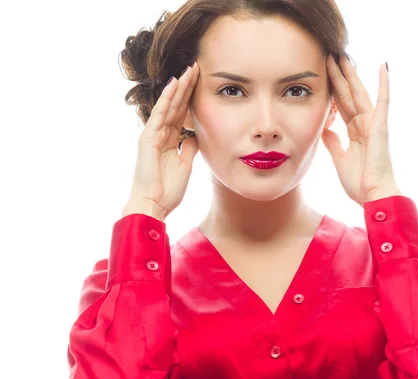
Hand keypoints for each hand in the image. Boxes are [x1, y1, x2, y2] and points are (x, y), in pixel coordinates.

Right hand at [125, 62, 199, 219]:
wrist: (153, 205)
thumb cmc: (167, 190)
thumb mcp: (185, 165)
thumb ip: (189, 148)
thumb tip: (196, 136)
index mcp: (169, 141)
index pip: (182, 114)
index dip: (191, 98)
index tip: (202, 83)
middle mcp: (159, 134)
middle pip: (176, 105)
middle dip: (186, 87)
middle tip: (196, 67)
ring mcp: (152, 135)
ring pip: (168, 106)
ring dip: (178, 87)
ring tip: (188, 70)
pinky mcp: (147, 139)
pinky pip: (159, 115)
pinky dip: (167, 100)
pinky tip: (174, 85)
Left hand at [321, 55, 398, 206]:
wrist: (373, 196)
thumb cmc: (359, 182)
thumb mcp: (339, 158)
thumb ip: (333, 141)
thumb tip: (325, 128)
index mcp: (355, 132)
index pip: (341, 105)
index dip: (332, 89)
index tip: (324, 73)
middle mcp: (365, 125)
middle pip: (348, 95)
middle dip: (339, 76)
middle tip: (330, 56)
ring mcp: (374, 124)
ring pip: (360, 93)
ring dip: (352, 75)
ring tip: (344, 56)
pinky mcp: (381, 127)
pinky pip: (383, 101)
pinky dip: (384, 84)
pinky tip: (383, 66)